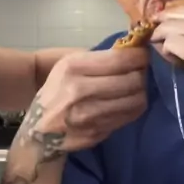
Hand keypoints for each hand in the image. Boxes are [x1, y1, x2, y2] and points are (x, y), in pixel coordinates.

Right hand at [16, 47, 147, 158]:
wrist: (40, 131)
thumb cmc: (57, 91)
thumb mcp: (68, 66)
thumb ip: (98, 59)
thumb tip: (133, 51)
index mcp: (73, 68)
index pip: (120, 60)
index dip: (139, 56)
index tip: (143, 55)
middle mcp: (80, 91)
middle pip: (132, 80)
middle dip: (142, 74)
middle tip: (141, 72)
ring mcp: (89, 115)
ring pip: (136, 100)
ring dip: (141, 92)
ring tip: (135, 88)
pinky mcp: (97, 132)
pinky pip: (129, 117)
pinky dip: (133, 108)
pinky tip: (128, 103)